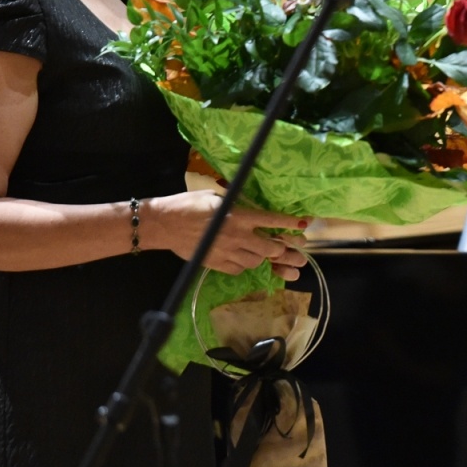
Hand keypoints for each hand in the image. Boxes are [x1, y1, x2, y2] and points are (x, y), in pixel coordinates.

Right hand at [145, 190, 308, 279]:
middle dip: (280, 248)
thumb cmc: (188, 205)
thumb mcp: (216, 197)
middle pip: (270, 249)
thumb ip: (235, 204)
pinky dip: (244, 265)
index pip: (271, 221)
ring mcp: (227, 252)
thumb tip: (248, 206)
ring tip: (259, 251)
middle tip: (282, 245)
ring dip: (262, 257)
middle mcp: (237, 236)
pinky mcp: (216, 264)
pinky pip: (239, 269)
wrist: (164, 224)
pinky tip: (241, 258)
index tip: (303, 223)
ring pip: (257, 261)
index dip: (289, 223)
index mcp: (239, 216)